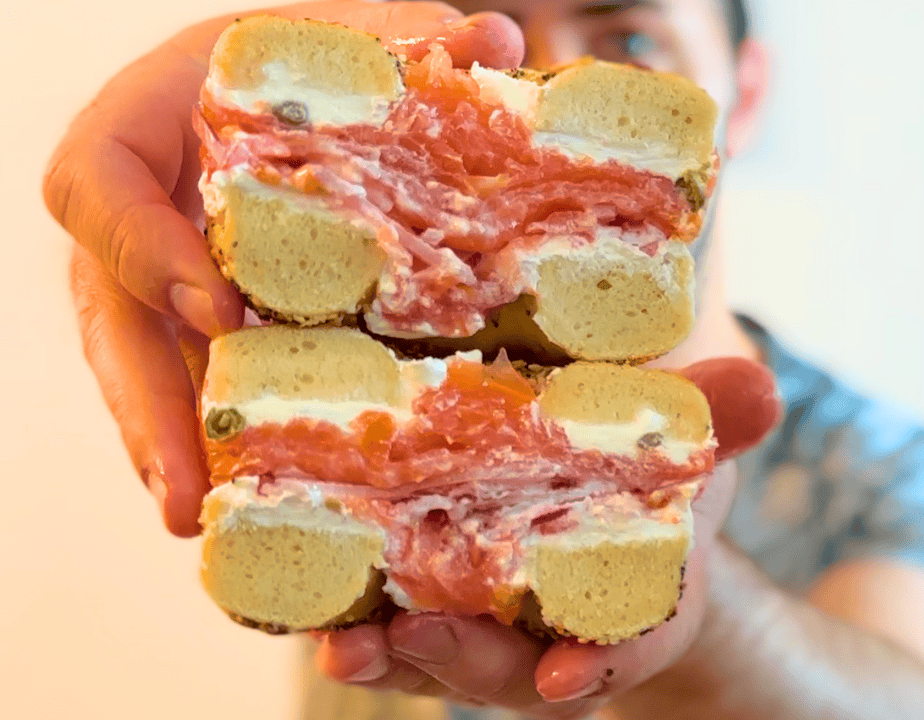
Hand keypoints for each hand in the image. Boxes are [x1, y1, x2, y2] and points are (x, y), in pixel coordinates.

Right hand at [49, 2, 522, 536]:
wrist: (300, 96)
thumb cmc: (312, 62)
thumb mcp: (353, 36)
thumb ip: (414, 38)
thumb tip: (500, 40)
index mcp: (147, 122)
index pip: (98, 183)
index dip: (146, 249)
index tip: (217, 305)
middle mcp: (140, 212)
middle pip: (112, 313)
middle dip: (148, 405)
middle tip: (182, 491)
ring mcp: (159, 275)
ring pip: (141, 367)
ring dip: (170, 450)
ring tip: (198, 523)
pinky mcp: (196, 322)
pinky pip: (189, 383)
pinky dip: (214, 443)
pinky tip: (246, 504)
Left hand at [314, 358, 781, 719]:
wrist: (603, 493)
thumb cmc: (651, 478)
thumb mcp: (692, 444)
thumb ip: (720, 420)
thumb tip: (763, 386)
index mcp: (629, 601)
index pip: (623, 650)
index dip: (596, 667)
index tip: (565, 681)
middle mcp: (549, 628)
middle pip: (506, 668)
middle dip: (462, 662)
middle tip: (413, 642)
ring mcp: (480, 616)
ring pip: (431, 653)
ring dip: (384, 651)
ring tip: (338, 641)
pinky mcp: (419, 589)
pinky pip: (378, 610)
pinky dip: (338, 606)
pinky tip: (290, 584)